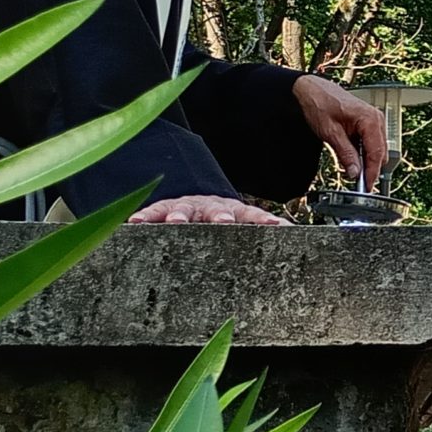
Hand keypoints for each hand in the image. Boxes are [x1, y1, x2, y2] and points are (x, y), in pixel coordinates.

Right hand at [128, 195, 289, 225]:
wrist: (194, 198)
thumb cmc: (222, 219)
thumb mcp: (244, 223)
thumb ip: (265, 228)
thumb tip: (294, 234)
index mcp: (235, 212)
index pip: (253, 216)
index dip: (264, 221)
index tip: (274, 226)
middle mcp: (211, 207)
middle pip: (217, 210)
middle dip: (220, 216)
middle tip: (223, 221)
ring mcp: (187, 207)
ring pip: (183, 210)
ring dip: (180, 215)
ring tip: (176, 222)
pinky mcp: (162, 209)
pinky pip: (152, 212)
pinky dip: (146, 216)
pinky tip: (136, 222)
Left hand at [292, 75, 388, 188]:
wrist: (311, 89)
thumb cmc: (319, 103)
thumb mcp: (330, 133)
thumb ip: (346, 154)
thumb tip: (355, 172)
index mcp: (370, 120)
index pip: (377, 153)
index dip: (372, 173)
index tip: (366, 187)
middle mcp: (376, 119)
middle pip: (380, 152)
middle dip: (370, 168)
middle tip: (357, 182)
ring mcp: (373, 119)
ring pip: (377, 148)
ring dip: (366, 160)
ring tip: (351, 168)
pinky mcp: (368, 121)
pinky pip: (371, 141)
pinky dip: (363, 151)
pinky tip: (351, 156)